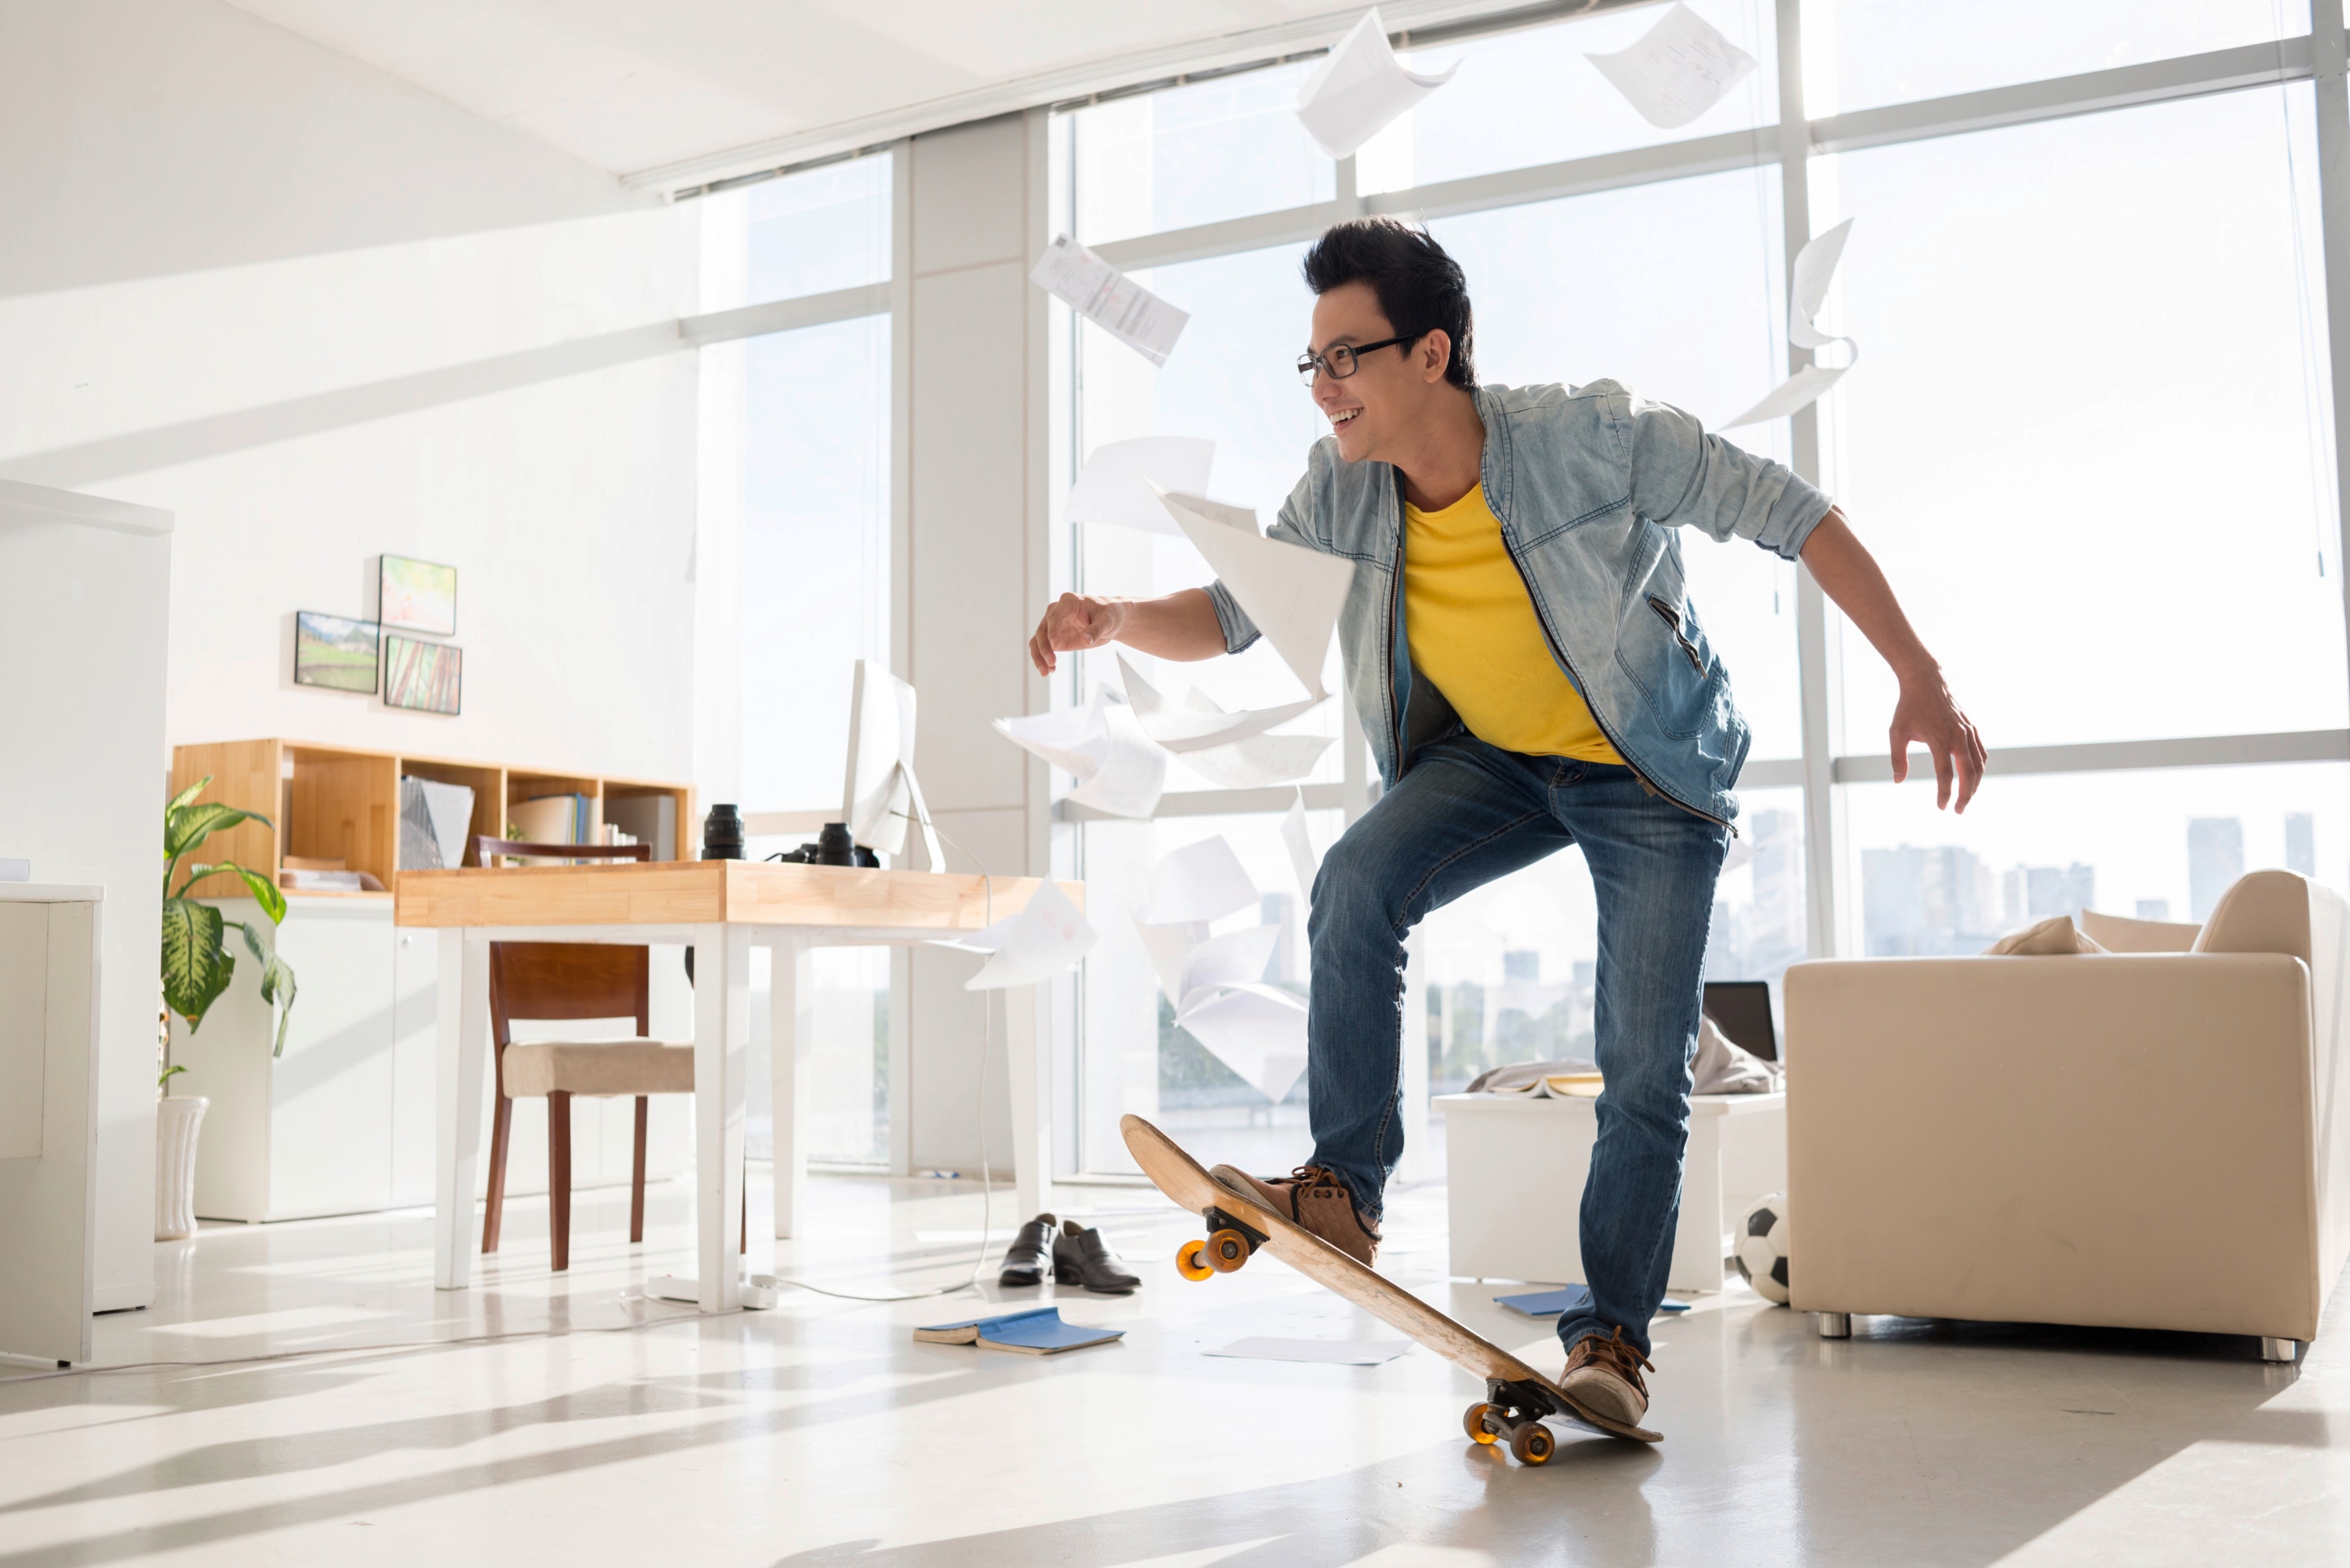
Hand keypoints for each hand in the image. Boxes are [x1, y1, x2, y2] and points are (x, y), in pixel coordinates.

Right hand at [1029, 592, 1128, 675]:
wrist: (1108, 621)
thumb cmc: (1108, 615)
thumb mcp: (1107, 621)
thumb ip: (1096, 629)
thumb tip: (1086, 640)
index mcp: (1068, 602)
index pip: (1054, 616)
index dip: (1053, 630)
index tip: (1055, 645)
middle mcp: (1056, 612)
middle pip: (1042, 630)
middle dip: (1044, 647)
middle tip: (1052, 663)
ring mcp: (1053, 625)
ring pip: (1037, 640)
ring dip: (1039, 656)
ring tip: (1046, 672)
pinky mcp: (1054, 638)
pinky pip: (1042, 648)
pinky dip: (1043, 659)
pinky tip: (1050, 670)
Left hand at [1890, 671, 1986, 811]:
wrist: (1925, 681)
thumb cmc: (1908, 707)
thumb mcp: (1896, 732)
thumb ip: (1898, 758)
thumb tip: (1899, 781)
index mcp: (1939, 740)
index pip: (1946, 774)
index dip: (1944, 793)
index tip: (1941, 807)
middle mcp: (1958, 737)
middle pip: (1969, 773)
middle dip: (1966, 795)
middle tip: (1958, 810)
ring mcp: (1968, 731)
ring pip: (1979, 764)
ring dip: (1975, 784)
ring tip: (1966, 798)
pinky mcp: (1972, 728)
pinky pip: (1981, 752)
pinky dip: (1980, 768)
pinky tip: (1973, 778)